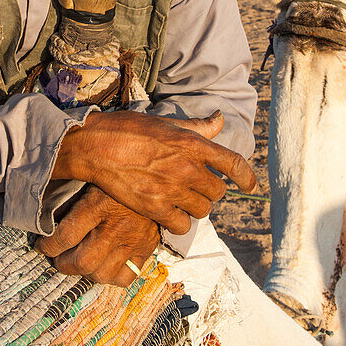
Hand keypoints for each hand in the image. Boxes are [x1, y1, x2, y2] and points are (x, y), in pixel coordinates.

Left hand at [36, 185, 158, 286]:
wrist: (158, 173)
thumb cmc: (116, 173)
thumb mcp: (90, 176)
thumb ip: (69, 196)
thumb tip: (46, 217)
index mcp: (98, 204)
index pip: (65, 236)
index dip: (47, 246)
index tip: (42, 245)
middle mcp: (117, 226)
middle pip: (83, 262)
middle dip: (63, 264)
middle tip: (58, 257)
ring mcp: (134, 240)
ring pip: (102, 274)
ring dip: (85, 272)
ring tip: (80, 261)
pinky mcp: (147, 248)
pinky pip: (126, 277)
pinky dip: (111, 276)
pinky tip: (104, 264)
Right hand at [52, 110, 255, 234]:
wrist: (95, 146)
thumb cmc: (128, 129)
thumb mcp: (166, 121)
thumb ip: (197, 126)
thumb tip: (219, 119)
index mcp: (191, 143)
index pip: (234, 163)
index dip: (246, 177)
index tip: (249, 186)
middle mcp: (187, 168)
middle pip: (218, 191)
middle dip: (211, 191)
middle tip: (197, 188)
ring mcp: (172, 190)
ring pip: (203, 210)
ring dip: (197, 207)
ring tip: (184, 201)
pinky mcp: (155, 208)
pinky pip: (182, 225)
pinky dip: (180, 222)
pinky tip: (170, 214)